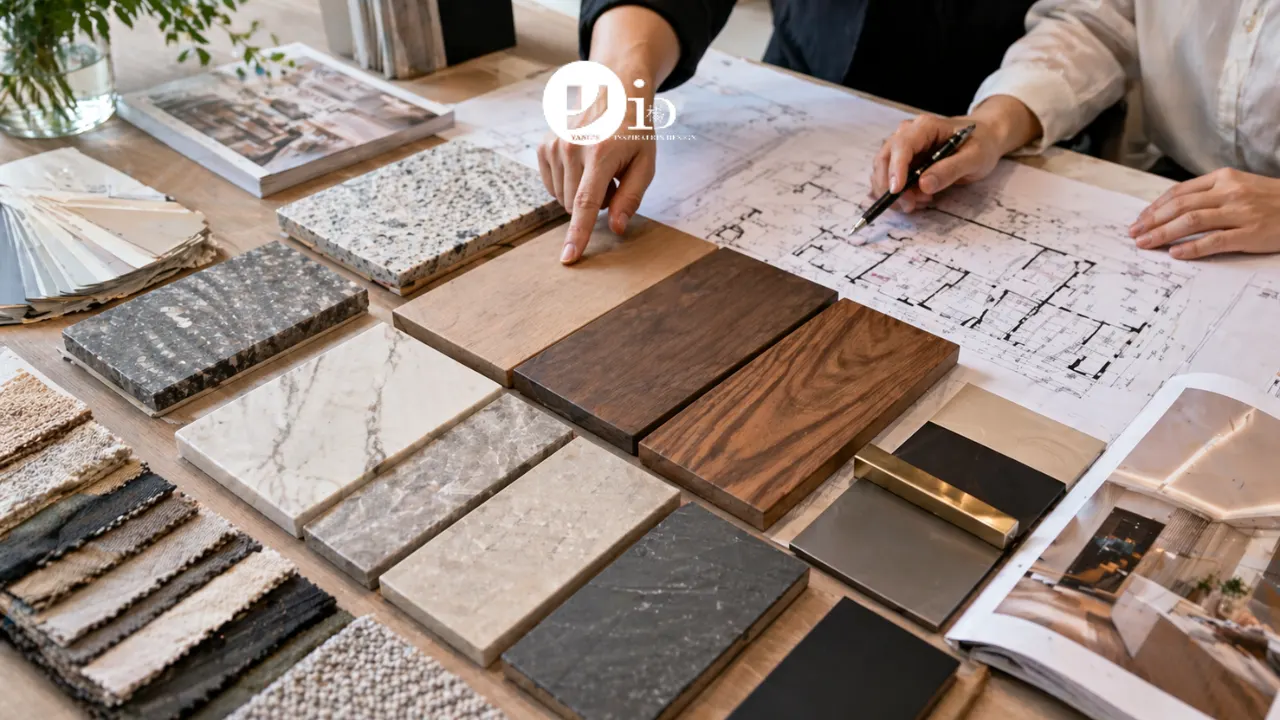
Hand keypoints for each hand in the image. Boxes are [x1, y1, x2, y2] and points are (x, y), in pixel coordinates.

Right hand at [537, 5, 677, 263]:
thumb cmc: (634, 131)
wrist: (613, 92)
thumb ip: (631, 198)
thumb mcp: (645, 164)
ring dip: (582, 193)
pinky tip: (583, 165)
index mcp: (600, 154)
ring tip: (599, 169)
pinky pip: (553, 185)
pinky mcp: (545, 146)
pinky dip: (569, 184)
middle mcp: (572, 148)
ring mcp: (555, 146)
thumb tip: (617, 228)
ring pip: (563, 198)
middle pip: (576, 206)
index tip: (568, 258)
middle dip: (595, 204)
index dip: (578, 235)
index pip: (586, 204)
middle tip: (613, 180)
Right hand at [870, 95, 1041, 211]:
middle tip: (909, 206)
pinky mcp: (904, 162)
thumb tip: (923, 185)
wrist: (985, 139)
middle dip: (889, 186)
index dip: (895, 169)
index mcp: (925, 127)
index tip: (896, 191)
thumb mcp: (975, 157)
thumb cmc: (982, 144)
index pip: (901, 146)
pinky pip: (890, 180)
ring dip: (895, 193)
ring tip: (922, 202)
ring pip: (883, 172)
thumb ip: (950, 170)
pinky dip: (898, 195)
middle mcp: (908, 134)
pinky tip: (918, 199)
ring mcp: (904, 148)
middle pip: (884, 159)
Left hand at [1130, 168, 1279, 259]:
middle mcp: (1229, 192)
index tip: (1140, 219)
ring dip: (1163, 233)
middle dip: (1152, 220)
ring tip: (1146, 243)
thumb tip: (1175, 209)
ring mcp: (1240, 212)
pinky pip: (1214, 240)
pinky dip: (1192, 248)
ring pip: (1191, 221)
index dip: (1155, 207)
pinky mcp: (1250, 232)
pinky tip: (1175, 253)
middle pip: (1180, 206)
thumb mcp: (1241, 186)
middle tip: (1134, 233)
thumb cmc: (1271, 199)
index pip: (1180, 192)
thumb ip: (1211, 194)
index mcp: (1224, 178)